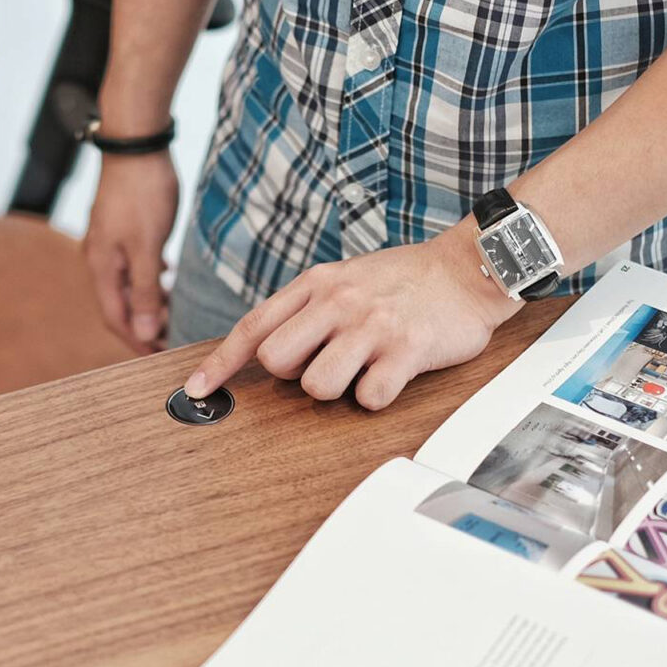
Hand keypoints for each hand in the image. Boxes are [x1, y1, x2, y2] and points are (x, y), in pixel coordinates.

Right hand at [84, 150, 178, 353]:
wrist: (135, 142)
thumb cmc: (143, 192)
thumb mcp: (148, 248)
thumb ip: (146, 292)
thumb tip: (144, 331)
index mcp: (102, 267)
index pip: (116, 319)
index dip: (137, 341)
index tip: (160, 357)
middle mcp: (99, 258)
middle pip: (120, 306)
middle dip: (144, 326)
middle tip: (172, 339)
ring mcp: (108, 243)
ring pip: (127, 286)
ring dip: (149, 304)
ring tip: (174, 314)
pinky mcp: (121, 228)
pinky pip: (133, 266)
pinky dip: (149, 280)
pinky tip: (167, 279)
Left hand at [182, 218, 521, 408]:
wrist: (468, 268)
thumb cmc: (402, 281)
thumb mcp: (344, 278)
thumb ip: (305, 308)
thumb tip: (266, 347)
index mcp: (317, 284)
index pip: (254, 327)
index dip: (220, 363)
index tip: (198, 389)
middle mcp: (338, 302)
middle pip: (276, 361)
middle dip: (293, 375)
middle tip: (324, 362)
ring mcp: (371, 326)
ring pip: (317, 386)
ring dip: (336, 389)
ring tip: (362, 368)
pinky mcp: (405, 350)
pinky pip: (368, 398)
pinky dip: (375, 398)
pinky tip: (390, 376)